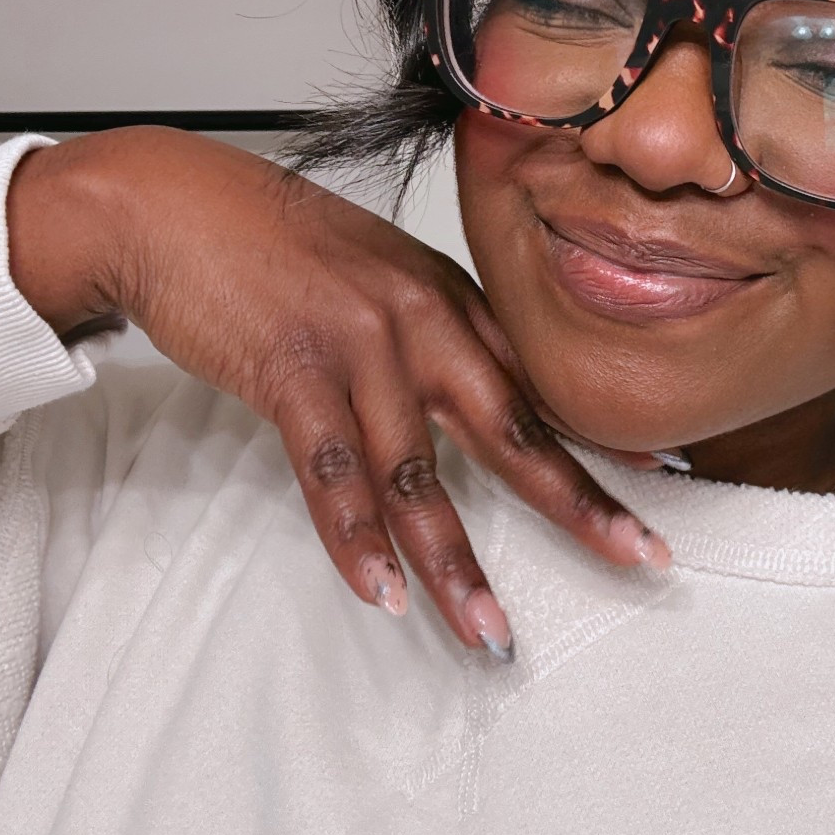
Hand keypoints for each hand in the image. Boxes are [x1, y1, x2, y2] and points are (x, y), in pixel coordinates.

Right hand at [6, 128, 669, 657]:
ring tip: (489, 632)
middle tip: (639, 559)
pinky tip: (381, 592)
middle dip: (579, 503)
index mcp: (446, 295)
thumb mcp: (372, 273)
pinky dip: (355, 541)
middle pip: (513, 427)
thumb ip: (425, 331)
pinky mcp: (290, 371)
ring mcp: (358, 345)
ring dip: (455, 564)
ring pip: (419, 474)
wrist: (172, 202)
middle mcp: (419, 318)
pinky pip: (332, 473)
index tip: (661, 482)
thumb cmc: (267, 240)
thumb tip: (467, 393)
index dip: (600, 435)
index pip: (539, 379)